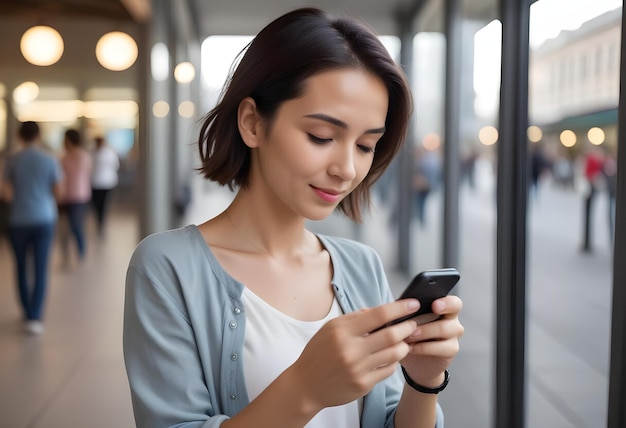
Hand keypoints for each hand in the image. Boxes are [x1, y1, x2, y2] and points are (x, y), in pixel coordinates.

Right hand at [289, 299, 421, 411]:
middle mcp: (351, 349)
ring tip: (404, 341)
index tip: (413, 304)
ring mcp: (358, 369)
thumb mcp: (331, 328)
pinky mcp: (363, 384)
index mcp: (342, 331)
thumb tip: (381, 311)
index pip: (378, 315)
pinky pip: (389, 370)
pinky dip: (394, 361)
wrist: (306, 385)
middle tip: (413, 324)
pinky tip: (390, 356)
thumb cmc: (319, 353)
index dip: (399, 308)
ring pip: (395, 353)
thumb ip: (355, 318)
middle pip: (391, 335)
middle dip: (407, 327)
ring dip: (404, 345)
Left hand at [400, 295, 463, 387]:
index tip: (434, 305)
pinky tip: (411, 347)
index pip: (452, 301)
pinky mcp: (451, 350)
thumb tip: (397, 305)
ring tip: (407, 336)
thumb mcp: (406, 321)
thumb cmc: (411, 335)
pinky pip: (440, 347)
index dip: (446, 302)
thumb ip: (407, 311)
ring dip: (423, 332)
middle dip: (428, 317)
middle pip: (451, 313)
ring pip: (444, 329)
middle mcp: (452, 319)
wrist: (415, 361)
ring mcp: (454, 335)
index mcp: (443, 307)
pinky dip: (422, 347)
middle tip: (412, 325)